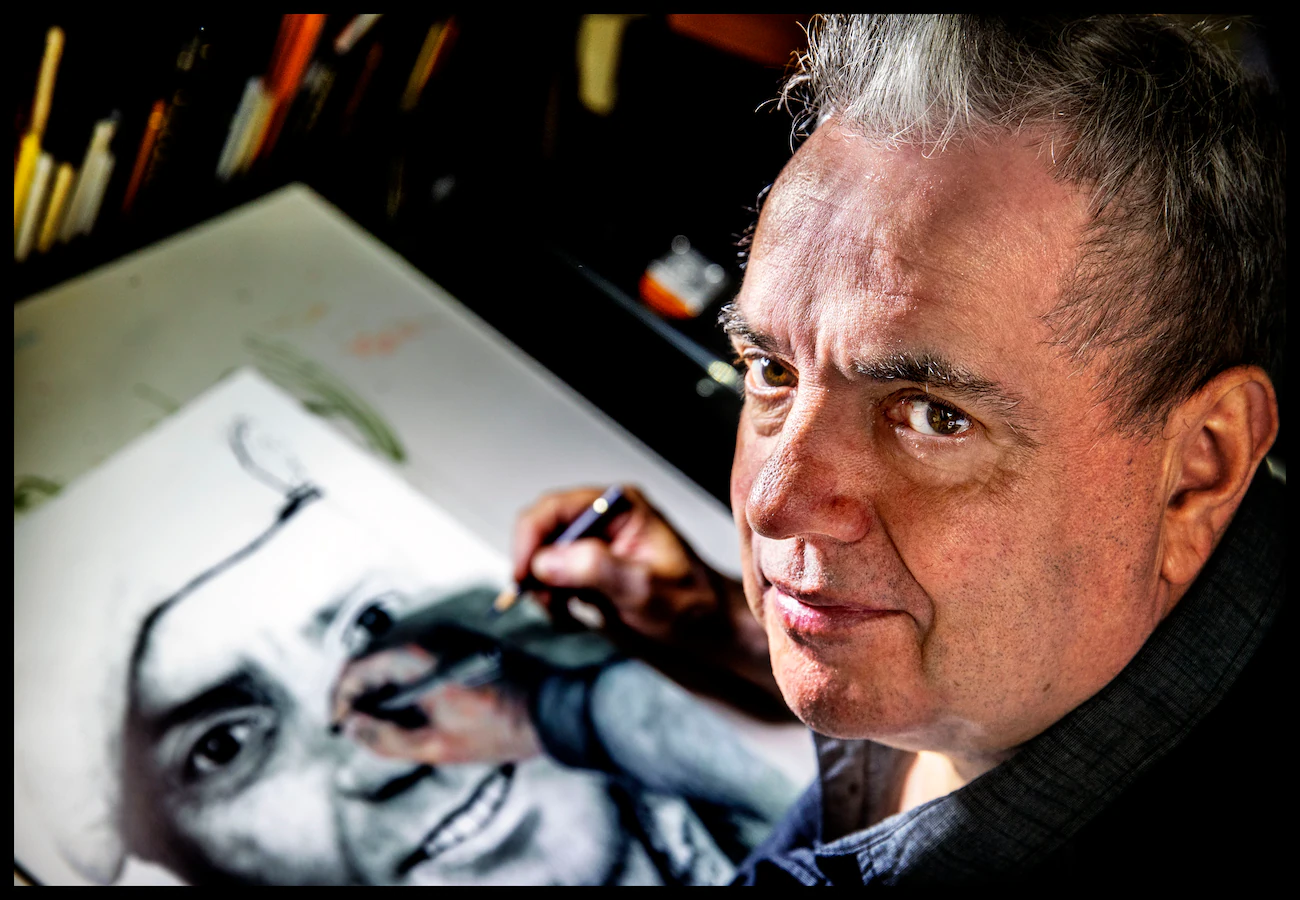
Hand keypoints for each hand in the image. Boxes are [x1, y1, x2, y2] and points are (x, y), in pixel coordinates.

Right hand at [330, 644, 543, 765]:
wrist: (552, 708)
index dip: (340, 697)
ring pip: (397, 654)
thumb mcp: (435, 746)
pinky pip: (420, 653)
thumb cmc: (501, 727)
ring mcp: (449, 633)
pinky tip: (411, 704)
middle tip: (356, 724)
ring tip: (382, 720)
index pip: (357, 666)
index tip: (338, 722)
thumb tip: (353, 726)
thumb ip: (385, 737)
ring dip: (382, 683)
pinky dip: (405, 676)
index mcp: (418, 654)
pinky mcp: (463, 640)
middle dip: (359, 690)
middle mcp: (431, 633)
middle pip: (374, 656)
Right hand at [512, 485, 725, 644]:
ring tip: (567, 613)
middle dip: (535, 568)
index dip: (530, 539)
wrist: (708, 627)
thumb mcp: (644, 588)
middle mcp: (602, 516)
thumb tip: (545, 560)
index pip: (555, 508)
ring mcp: (593, 541)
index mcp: (619, 505)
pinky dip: (552, 599)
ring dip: (543, 588)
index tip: (523, 576)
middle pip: (541, 530)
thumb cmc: (690, 603)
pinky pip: (551, 578)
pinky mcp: (588, 566)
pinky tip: (573, 615)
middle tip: (548, 602)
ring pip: (541, 557)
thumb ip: (595, 568)